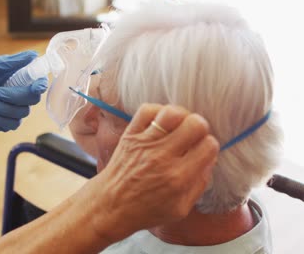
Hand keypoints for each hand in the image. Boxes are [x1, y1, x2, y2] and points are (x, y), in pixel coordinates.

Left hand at [0, 51, 47, 130]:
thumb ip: (13, 61)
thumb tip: (34, 54)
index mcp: (20, 79)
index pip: (40, 83)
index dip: (41, 86)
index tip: (36, 87)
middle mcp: (21, 95)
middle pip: (33, 100)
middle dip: (13, 97)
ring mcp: (15, 110)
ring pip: (21, 113)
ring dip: (0, 108)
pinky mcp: (7, 123)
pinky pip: (12, 124)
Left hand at [89, 104, 218, 241]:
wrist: (110, 206)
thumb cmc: (145, 210)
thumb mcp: (180, 209)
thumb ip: (199, 184)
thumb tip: (209, 160)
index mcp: (178, 177)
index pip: (209, 145)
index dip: (210, 146)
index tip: (203, 151)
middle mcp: (163, 156)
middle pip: (195, 124)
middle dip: (200, 128)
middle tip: (193, 136)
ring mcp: (145, 143)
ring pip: (172, 113)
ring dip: (181, 116)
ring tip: (178, 126)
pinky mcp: (130, 135)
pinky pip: (147, 110)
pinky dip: (157, 111)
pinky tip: (161, 123)